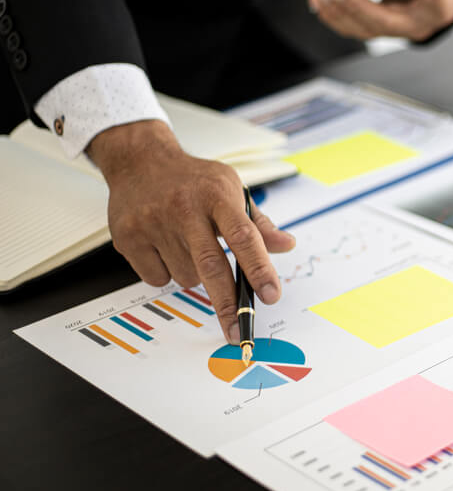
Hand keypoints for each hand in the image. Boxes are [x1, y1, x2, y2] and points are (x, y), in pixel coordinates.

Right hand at [87, 120, 295, 343]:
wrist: (139, 160)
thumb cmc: (194, 181)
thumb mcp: (231, 189)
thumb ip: (258, 223)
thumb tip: (287, 246)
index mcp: (216, 195)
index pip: (243, 236)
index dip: (259, 268)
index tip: (270, 295)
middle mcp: (184, 208)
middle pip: (211, 266)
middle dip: (227, 303)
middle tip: (239, 330)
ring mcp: (153, 222)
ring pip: (186, 277)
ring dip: (195, 274)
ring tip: (188, 244)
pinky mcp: (128, 237)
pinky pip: (158, 278)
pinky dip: (167, 273)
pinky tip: (164, 246)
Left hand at [308, 0, 452, 40]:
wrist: (441, 0)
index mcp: (442, 7)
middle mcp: (417, 24)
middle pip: (386, 22)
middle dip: (359, 8)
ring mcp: (394, 28)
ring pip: (364, 29)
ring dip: (340, 13)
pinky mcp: (376, 26)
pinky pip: (352, 27)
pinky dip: (333, 16)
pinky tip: (318, 2)